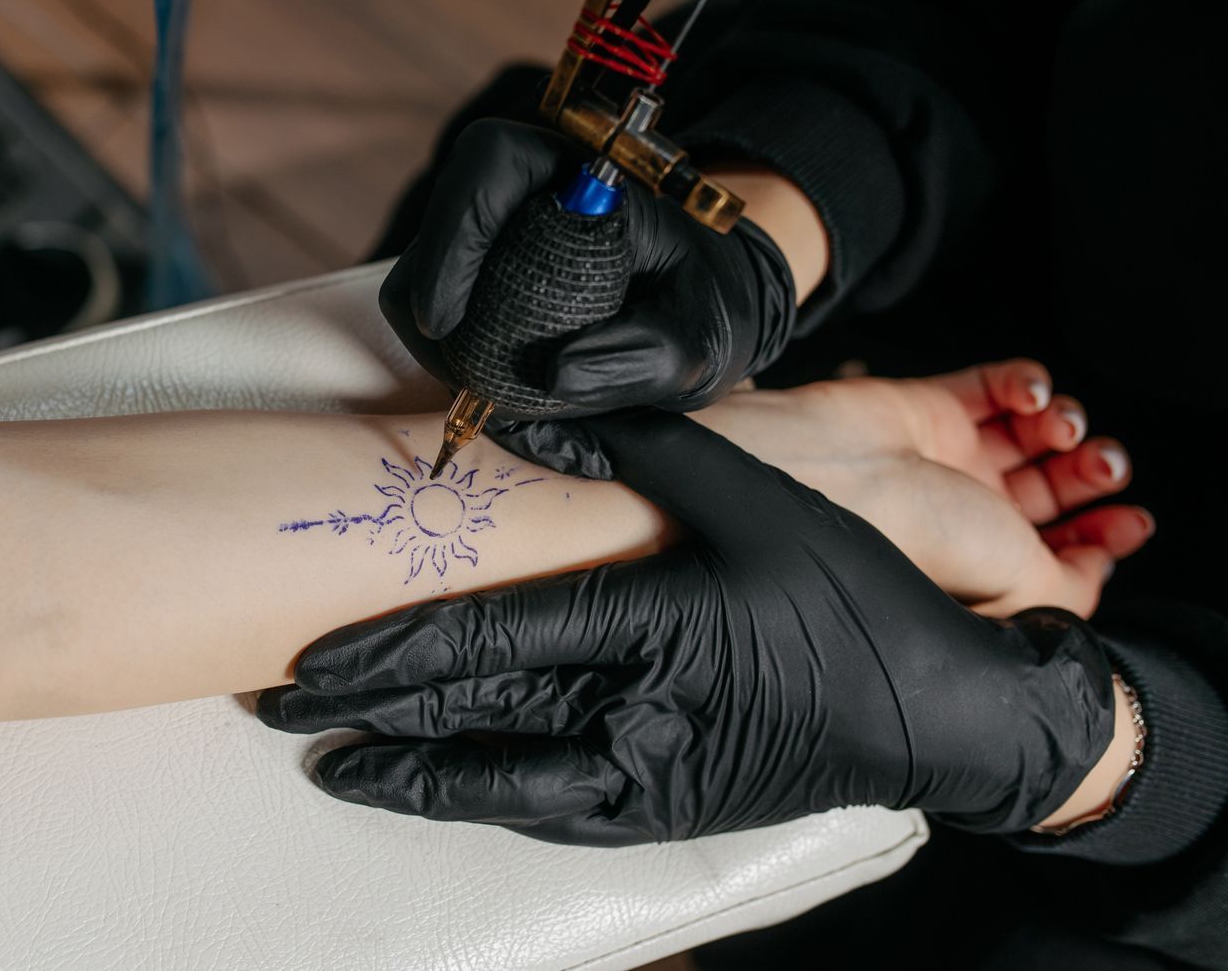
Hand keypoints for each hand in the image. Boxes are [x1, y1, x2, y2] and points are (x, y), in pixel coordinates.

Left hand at [259, 411, 1117, 843]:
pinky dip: (492, 802)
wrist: (949, 715)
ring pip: (502, 783)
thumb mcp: (754, 496)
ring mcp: (654, 774)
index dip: (390, 652)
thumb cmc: (851, 593)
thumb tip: (523, 414)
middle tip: (278, 709)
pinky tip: (442, 793)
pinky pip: (562, 812)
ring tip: (333, 769)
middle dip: (369, 715)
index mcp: (651, 624)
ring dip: (412, 776)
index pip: (490, 643)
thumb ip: (636, 447)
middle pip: (473, 717)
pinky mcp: (674, 812)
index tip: (311, 657)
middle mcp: (638, 711)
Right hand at [380, 119, 796, 414]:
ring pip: (422, 269)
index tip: (445, 321)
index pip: (491, 163)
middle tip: (459, 370)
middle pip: (441, 222)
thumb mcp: (702, 338)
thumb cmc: (704, 309)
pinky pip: (430, 306)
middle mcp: (526, 191)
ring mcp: (494, 234)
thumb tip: (555, 376)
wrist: (700, 319)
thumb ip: (648, 354)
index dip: (455, 233)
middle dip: (434, 298)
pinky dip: (446, 350)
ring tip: (482, 383)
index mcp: (584, 173)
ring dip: (439, 333)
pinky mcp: (476, 278)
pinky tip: (485, 380)